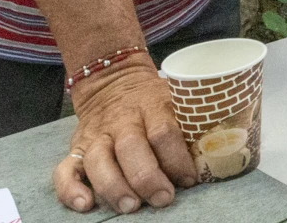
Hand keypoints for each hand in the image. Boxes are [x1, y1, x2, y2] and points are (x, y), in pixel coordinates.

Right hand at [55, 59, 195, 212]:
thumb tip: (221, 155)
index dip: (178, 158)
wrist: (113, 80)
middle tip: (163, 198)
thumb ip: (191, 124)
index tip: (190, 179)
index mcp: (152, 107)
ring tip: (129, 206)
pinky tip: (85, 205)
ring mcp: (97, 136)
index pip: (164, 132)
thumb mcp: (176, 100)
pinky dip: (70, 189)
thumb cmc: (154, 101)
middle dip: (147, 177)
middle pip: (132, 148)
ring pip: (98, 161)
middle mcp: (122, 122)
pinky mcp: (77, 149)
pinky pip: (64, 170)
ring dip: (114, 186)